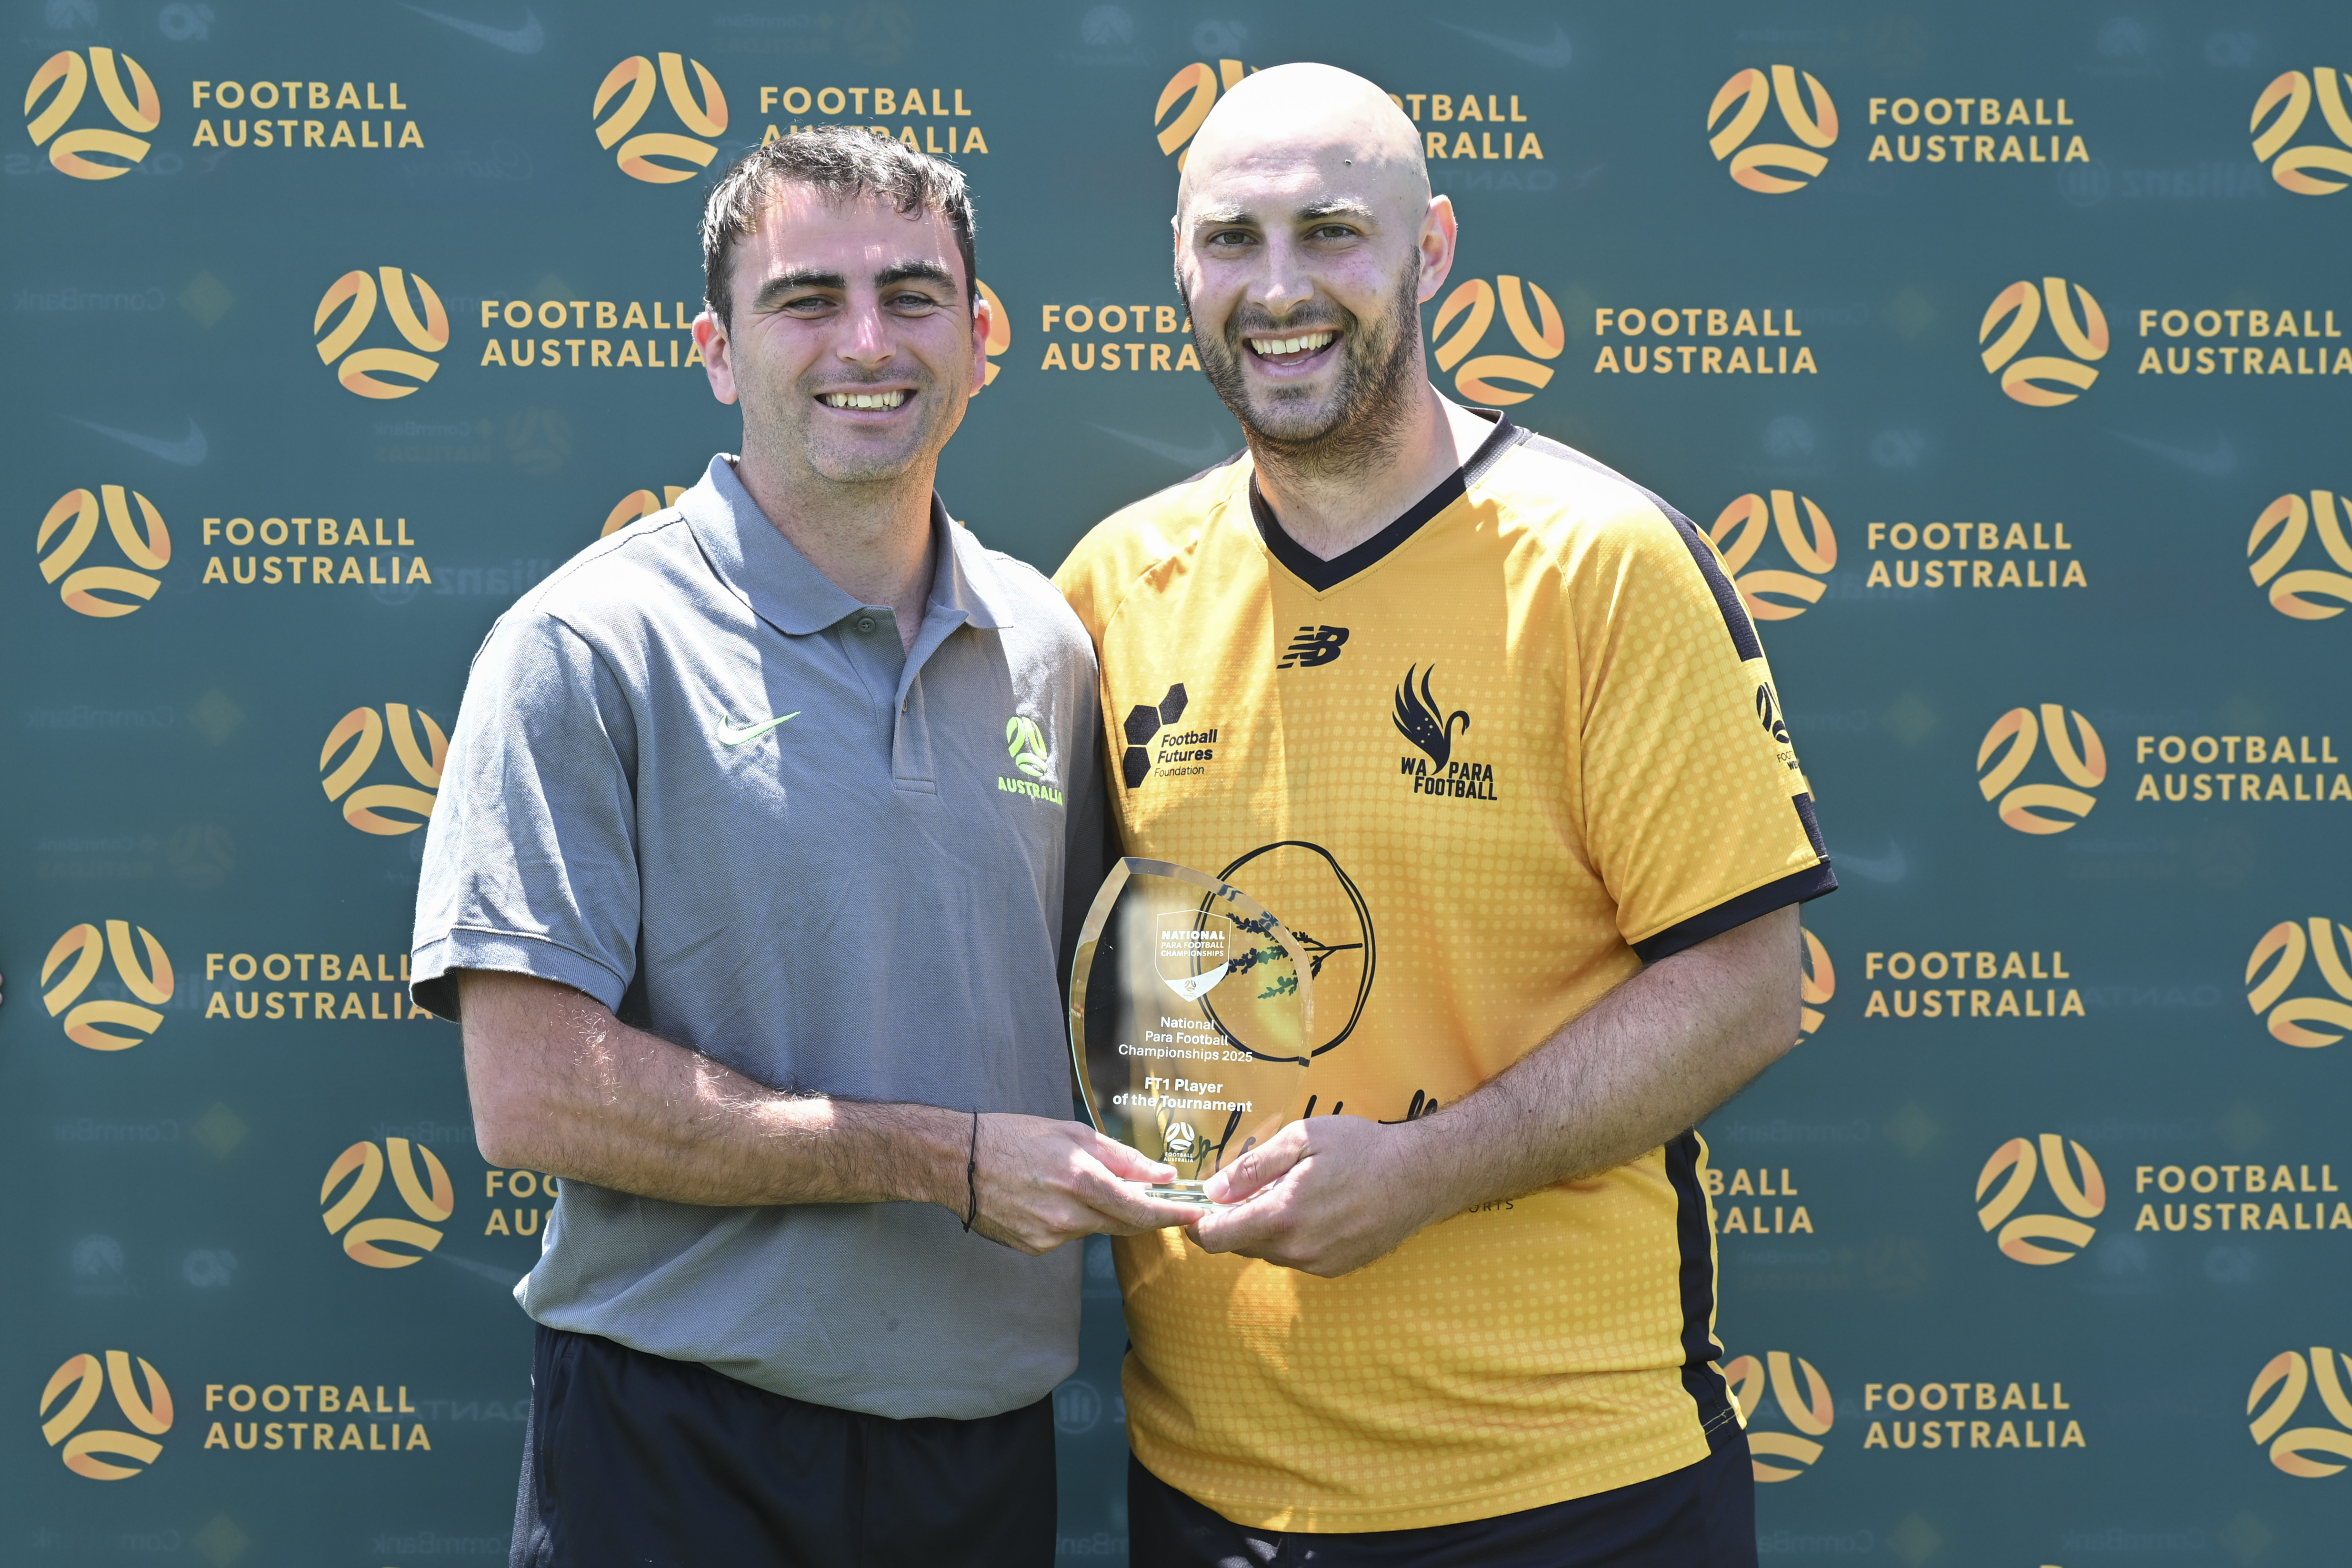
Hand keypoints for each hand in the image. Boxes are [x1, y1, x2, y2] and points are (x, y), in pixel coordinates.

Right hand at [967, 1114, 1201, 1253]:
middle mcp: (1068, 1215)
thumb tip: (1163, 1175)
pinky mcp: (1034, 1248)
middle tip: (1161, 1202)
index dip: (1172, 1215)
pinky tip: (1047, 1198)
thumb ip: (1122, 1157)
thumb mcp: (1072, 1133)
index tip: (1195, 1215)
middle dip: (1146, 1215)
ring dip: (1099, 1211)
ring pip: (1094, 1228)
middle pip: (1124, 1225)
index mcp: (1081, 1180)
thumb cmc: (1013, 1137)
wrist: (957, 1162)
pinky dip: (1070, 1219)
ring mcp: (1050, 1237)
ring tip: (1071, 1182)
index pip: (1141, 1209)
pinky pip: (1068, 1236)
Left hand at [1190, 1115, 1445, 1276]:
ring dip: (1265, 1228)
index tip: (1195, 1206)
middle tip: (1249, 1187)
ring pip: (1268, 1251)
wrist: (1419, 1176)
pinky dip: (1292, 1236)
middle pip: (1239, 1245)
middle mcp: (1296, 1250)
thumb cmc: (1360, 1149)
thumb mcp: (1302, 1139)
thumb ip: (1252, 1167)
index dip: (1196, 1224)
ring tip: (1289, 1192)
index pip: (1215, 1238)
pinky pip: (1295, 1257)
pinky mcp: (1336, 1269)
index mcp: (1282, 1217)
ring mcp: (1318, 1264)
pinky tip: (1314, 1208)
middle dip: (1234, 1220)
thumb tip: (1211, 1191)